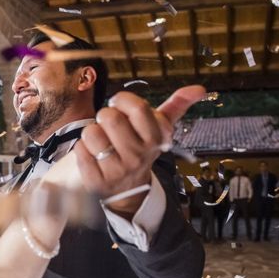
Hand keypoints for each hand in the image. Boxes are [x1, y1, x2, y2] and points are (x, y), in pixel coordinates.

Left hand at [74, 85, 204, 218]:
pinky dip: (83, 150)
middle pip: (109, 117)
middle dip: (104, 117)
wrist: (129, 188)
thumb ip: (176, 106)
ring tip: (103, 143)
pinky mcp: (96, 181)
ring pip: (91, 133)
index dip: (122, 100)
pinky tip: (94, 156)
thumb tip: (199, 89)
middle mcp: (137, 156)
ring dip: (92, 134)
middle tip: (110, 127)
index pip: (136, 106)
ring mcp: (117, 170)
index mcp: (154, 139)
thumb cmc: (140, 149)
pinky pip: (80, 151)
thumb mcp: (159, 129)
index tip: (119, 105)